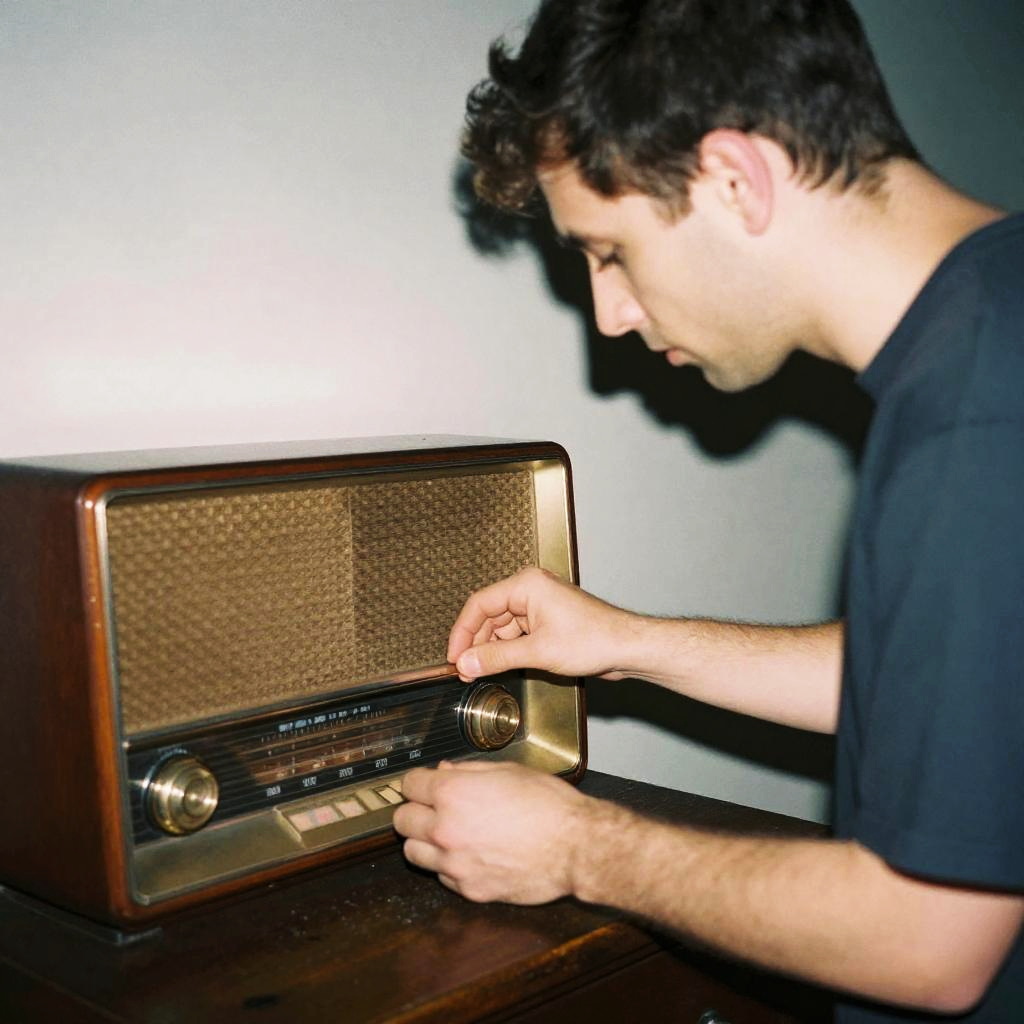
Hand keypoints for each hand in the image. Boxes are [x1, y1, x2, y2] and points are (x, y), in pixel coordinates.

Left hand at [392, 760, 590, 903]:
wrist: (575, 847)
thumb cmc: (549, 804)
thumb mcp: (509, 771)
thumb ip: (469, 771)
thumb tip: (445, 771)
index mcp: (453, 793)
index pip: (409, 785)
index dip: (418, 782)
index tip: (425, 784)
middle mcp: (445, 829)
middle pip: (402, 821)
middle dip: (415, 811)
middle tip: (432, 809)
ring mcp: (455, 863)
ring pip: (413, 853)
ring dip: (424, 842)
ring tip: (447, 835)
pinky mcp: (469, 889)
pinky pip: (442, 877)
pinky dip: (448, 867)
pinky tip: (469, 855)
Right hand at [447, 566, 639, 681]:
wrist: (627, 648)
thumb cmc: (595, 639)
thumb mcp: (537, 652)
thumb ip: (496, 658)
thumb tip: (467, 662)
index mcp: (526, 585)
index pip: (479, 604)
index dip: (462, 632)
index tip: (454, 655)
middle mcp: (531, 590)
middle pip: (489, 616)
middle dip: (477, 644)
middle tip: (466, 669)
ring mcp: (540, 606)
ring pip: (503, 628)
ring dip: (493, 649)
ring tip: (482, 671)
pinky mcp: (548, 622)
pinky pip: (518, 634)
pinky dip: (508, 650)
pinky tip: (503, 666)